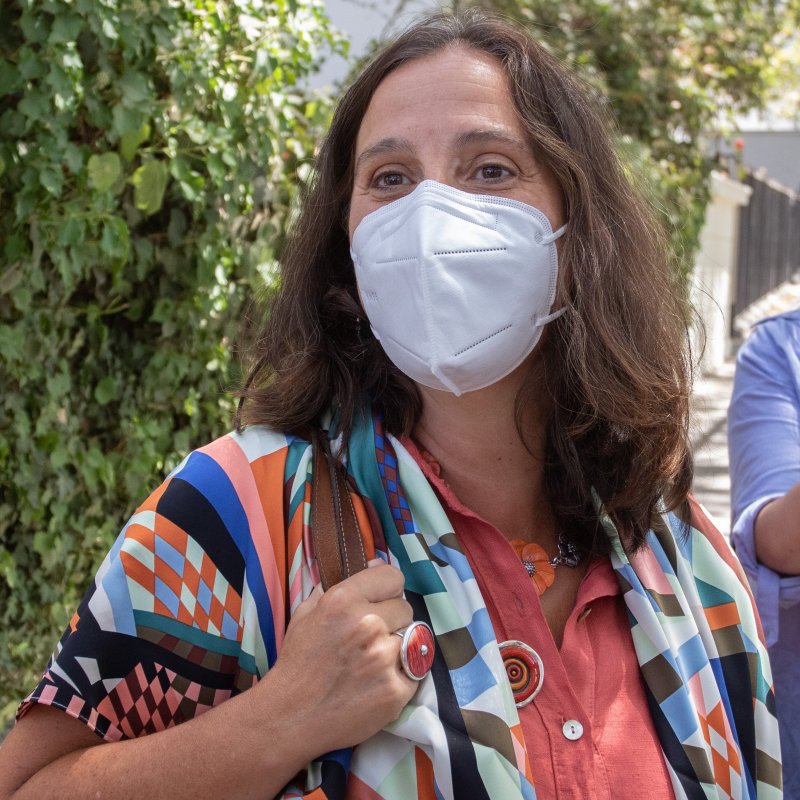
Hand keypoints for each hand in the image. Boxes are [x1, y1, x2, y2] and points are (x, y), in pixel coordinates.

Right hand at [263, 560, 417, 758]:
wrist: (289, 717)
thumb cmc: (298, 662)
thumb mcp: (308, 612)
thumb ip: (341, 586)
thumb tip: (373, 565)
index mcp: (344, 600)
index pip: (393, 577)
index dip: (387, 589)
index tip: (381, 600)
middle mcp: (367, 624)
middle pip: (405, 608)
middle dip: (391, 620)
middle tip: (370, 638)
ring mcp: (384, 659)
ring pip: (411, 638)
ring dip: (397, 647)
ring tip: (373, 662)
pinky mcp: (395, 690)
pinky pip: (415, 670)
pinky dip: (400, 676)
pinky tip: (378, 682)